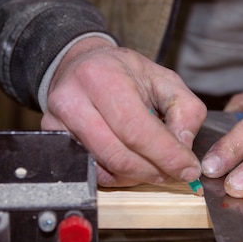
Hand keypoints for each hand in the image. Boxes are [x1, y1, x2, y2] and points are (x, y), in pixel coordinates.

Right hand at [41, 37, 205, 186]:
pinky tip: (133, 163)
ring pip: (105, 169)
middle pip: (119, 155)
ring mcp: (58, 123)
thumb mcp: (165, 80)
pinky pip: (92, 172)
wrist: (83, 65)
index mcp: (102, 77)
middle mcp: (73, 100)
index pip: (137, 129)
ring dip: (138, 176)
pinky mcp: (54, 141)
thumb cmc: (125, 73)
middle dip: (154, 171)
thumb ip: (185, 111)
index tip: (189, 169)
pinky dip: (119, 176)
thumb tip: (184, 149)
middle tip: (175, 173)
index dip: (166, 155)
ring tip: (156, 167)